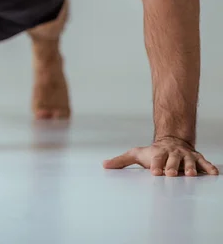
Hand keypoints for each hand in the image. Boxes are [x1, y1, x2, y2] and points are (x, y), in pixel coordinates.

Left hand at [103, 137, 218, 176]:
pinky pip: (204, 163)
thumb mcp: (136, 154)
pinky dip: (209, 167)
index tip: (154, 172)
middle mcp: (172, 154)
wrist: (171, 141)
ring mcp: (185, 156)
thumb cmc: (153, 153)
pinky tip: (214, 173)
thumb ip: (121, 161)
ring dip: (190, 168)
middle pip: (172, 160)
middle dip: (172, 167)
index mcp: (158, 153)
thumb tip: (103, 165)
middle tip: (171, 174)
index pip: (156, 159)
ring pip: (188, 161)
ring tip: (191, 175)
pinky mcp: (196, 159)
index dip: (155, 164)